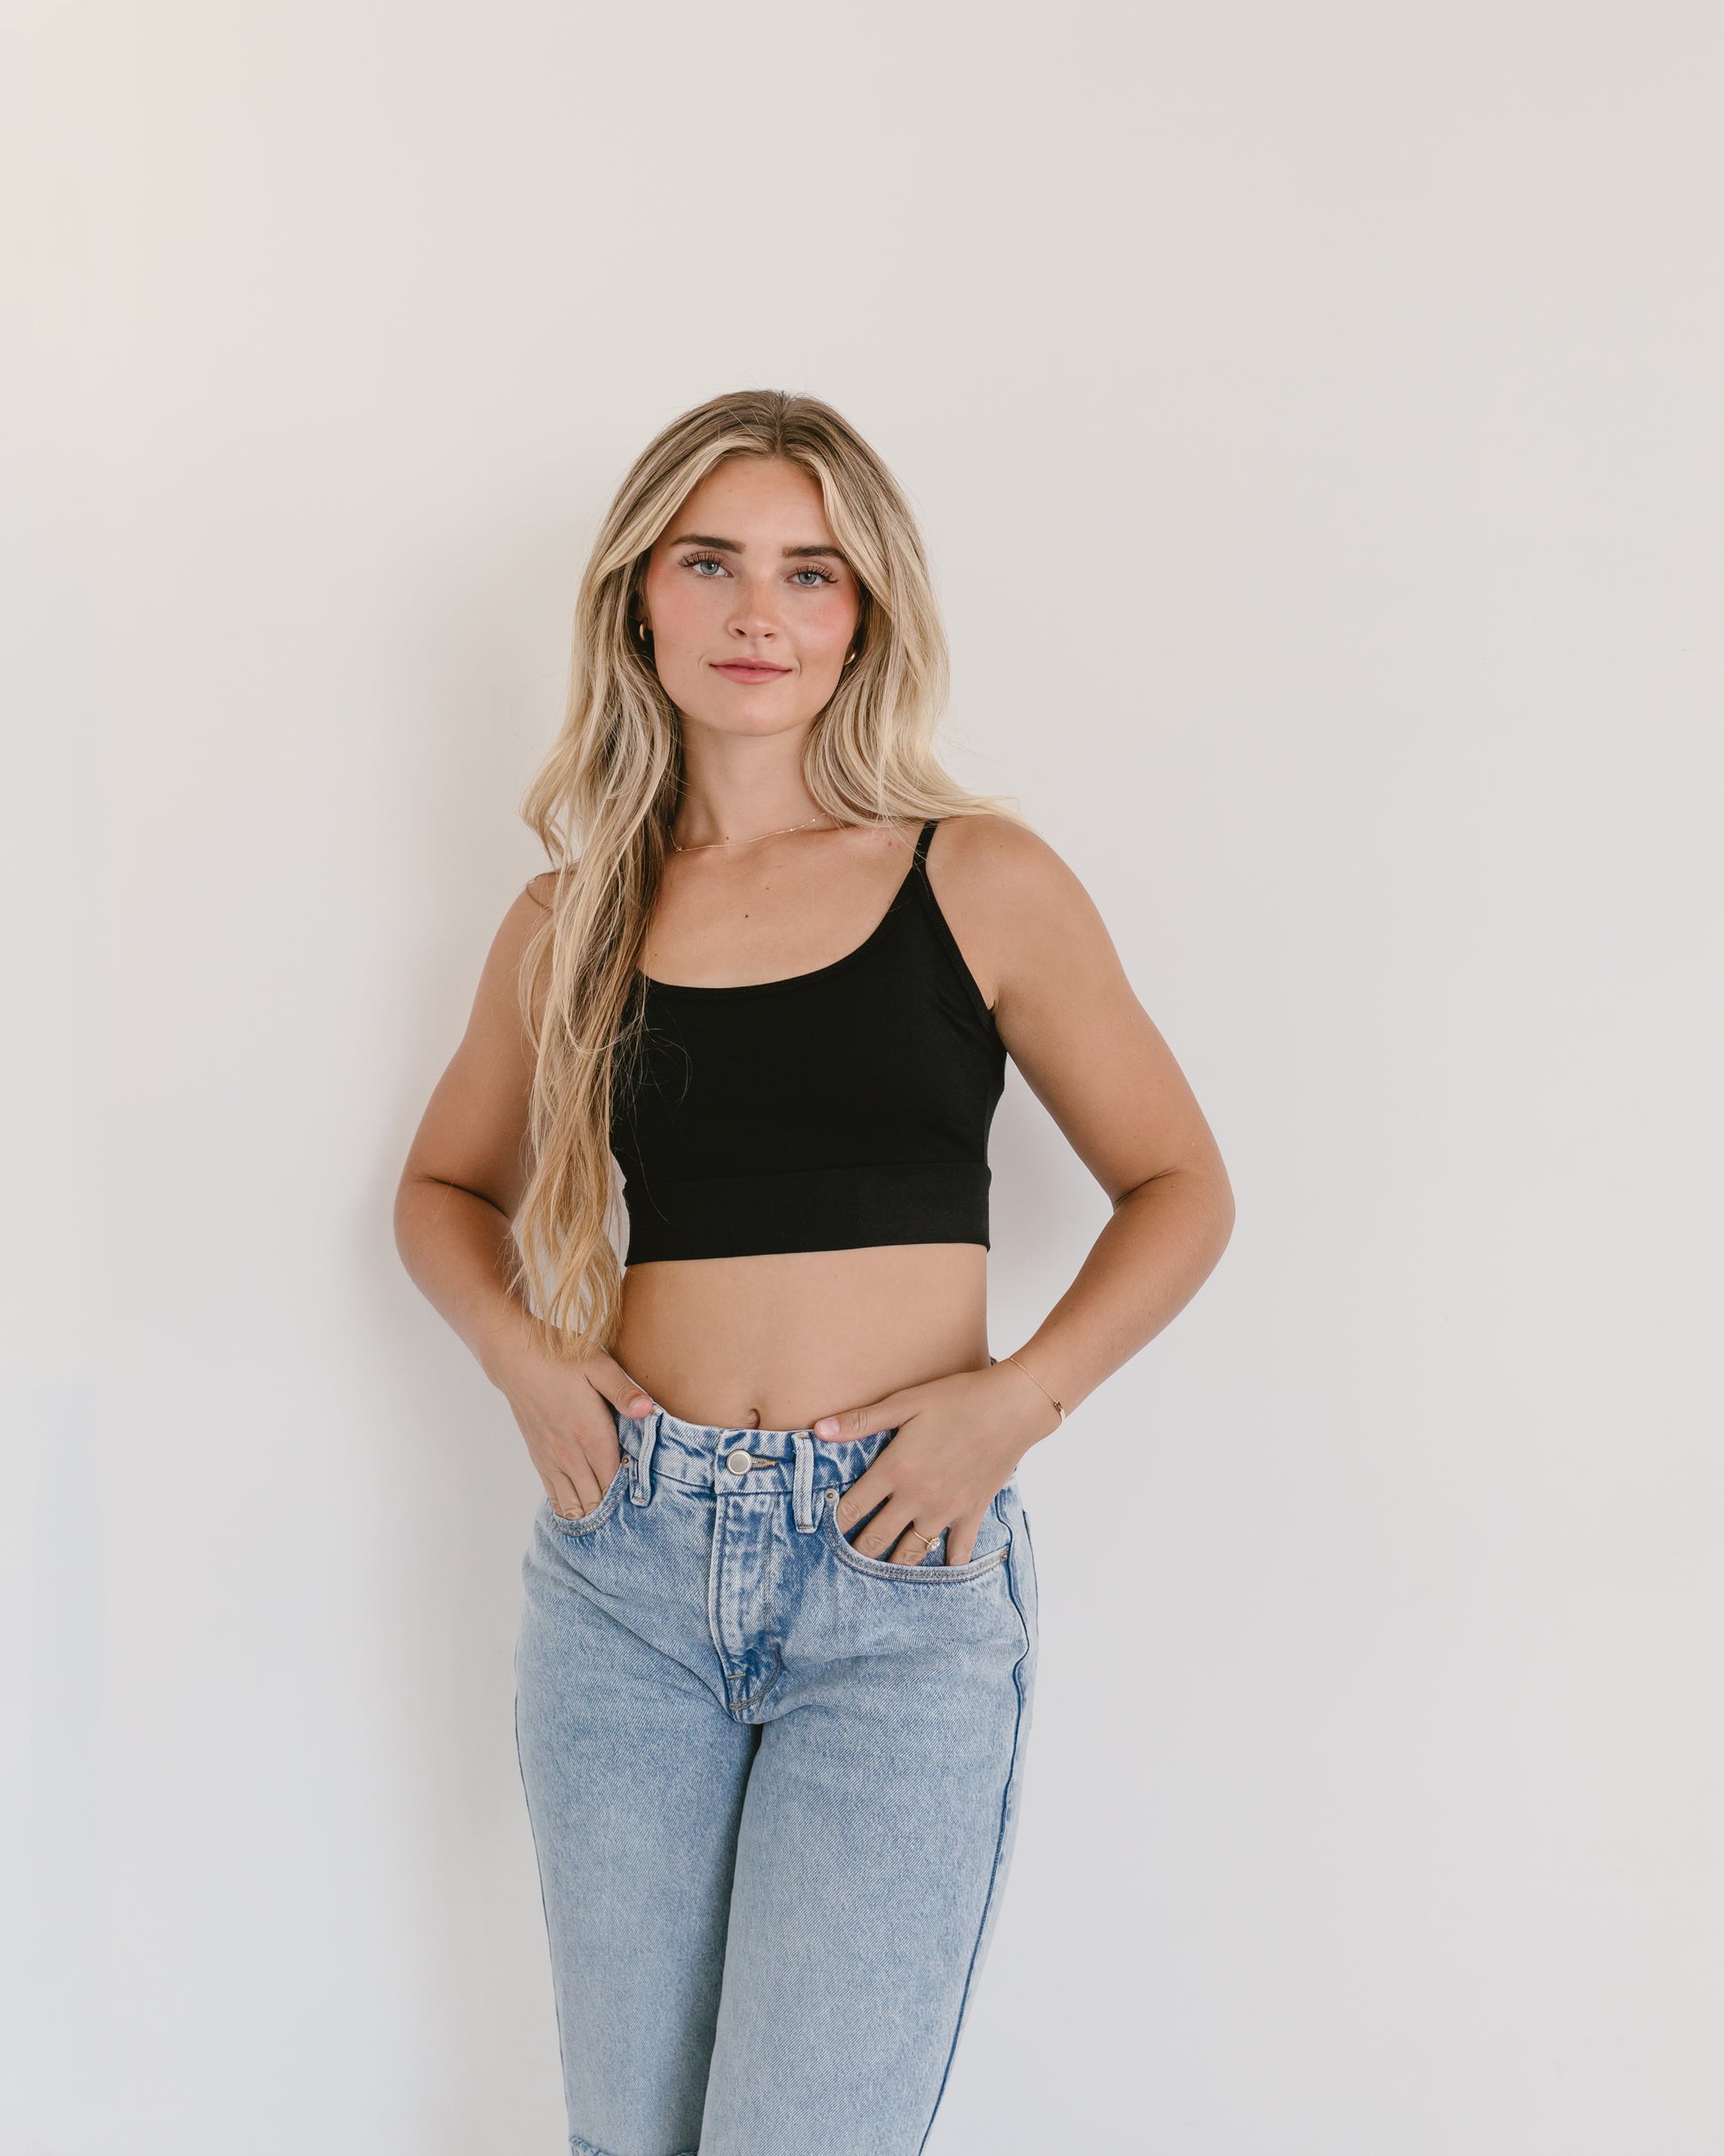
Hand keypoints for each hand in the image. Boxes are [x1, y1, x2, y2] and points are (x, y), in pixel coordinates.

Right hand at [490, 1323, 654, 1520]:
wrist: (517, 1360)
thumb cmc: (562, 1360)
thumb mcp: (598, 1367)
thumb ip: (624, 1392)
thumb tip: (648, 1410)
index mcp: (591, 1435)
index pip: (615, 1481)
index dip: (630, 1496)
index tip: (645, 1501)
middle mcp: (571, 1455)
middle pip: (596, 1501)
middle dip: (613, 1512)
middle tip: (632, 1518)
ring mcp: (552, 1461)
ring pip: (574, 1505)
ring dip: (591, 1514)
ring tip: (609, 1522)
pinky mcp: (539, 1460)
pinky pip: (555, 1498)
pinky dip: (570, 1509)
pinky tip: (582, 1514)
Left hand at [814, 1362, 1058, 1564]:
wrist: (1012, 1408)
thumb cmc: (957, 1398)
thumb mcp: (905, 1402)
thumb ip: (860, 1421)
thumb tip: (817, 1430)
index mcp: (894, 1470)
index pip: (851, 1509)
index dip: (831, 1525)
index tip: (819, 1533)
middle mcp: (916, 1498)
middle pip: (874, 1540)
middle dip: (854, 1553)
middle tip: (841, 1561)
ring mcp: (945, 1511)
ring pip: (910, 1554)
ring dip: (891, 1566)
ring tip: (876, 1574)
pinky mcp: (972, 1514)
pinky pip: (956, 1554)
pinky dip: (943, 1566)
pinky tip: (934, 1574)